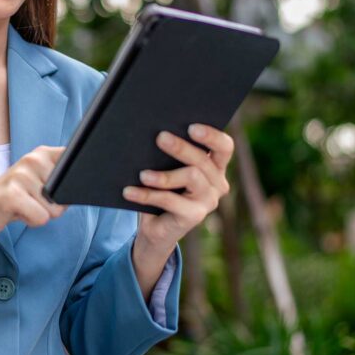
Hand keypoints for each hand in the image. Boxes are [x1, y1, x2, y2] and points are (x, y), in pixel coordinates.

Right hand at [0, 145, 68, 250]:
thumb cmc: (15, 198)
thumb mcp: (39, 182)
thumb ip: (60, 180)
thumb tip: (80, 189)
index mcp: (42, 153)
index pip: (74, 160)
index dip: (76, 178)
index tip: (62, 186)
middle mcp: (32, 159)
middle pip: (66, 193)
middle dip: (54, 205)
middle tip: (32, 200)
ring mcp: (21, 175)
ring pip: (54, 209)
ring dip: (40, 214)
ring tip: (23, 206)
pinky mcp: (12, 194)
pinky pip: (41, 217)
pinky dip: (32, 221)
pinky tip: (17, 213)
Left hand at [122, 124, 233, 252]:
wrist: (156, 228)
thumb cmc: (162, 189)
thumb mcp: (167, 168)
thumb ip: (169, 154)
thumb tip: (156, 135)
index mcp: (215, 166)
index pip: (224, 147)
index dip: (211, 135)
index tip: (192, 127)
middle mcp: (217, 183)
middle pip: (202, 160)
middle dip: (181, 147)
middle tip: (160, 137)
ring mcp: (208, 201)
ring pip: (191, 177)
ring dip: (164, 176)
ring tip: (142, 174)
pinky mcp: (195, 216)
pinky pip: (170, 200)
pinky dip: (147, 195)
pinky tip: (129, 191)